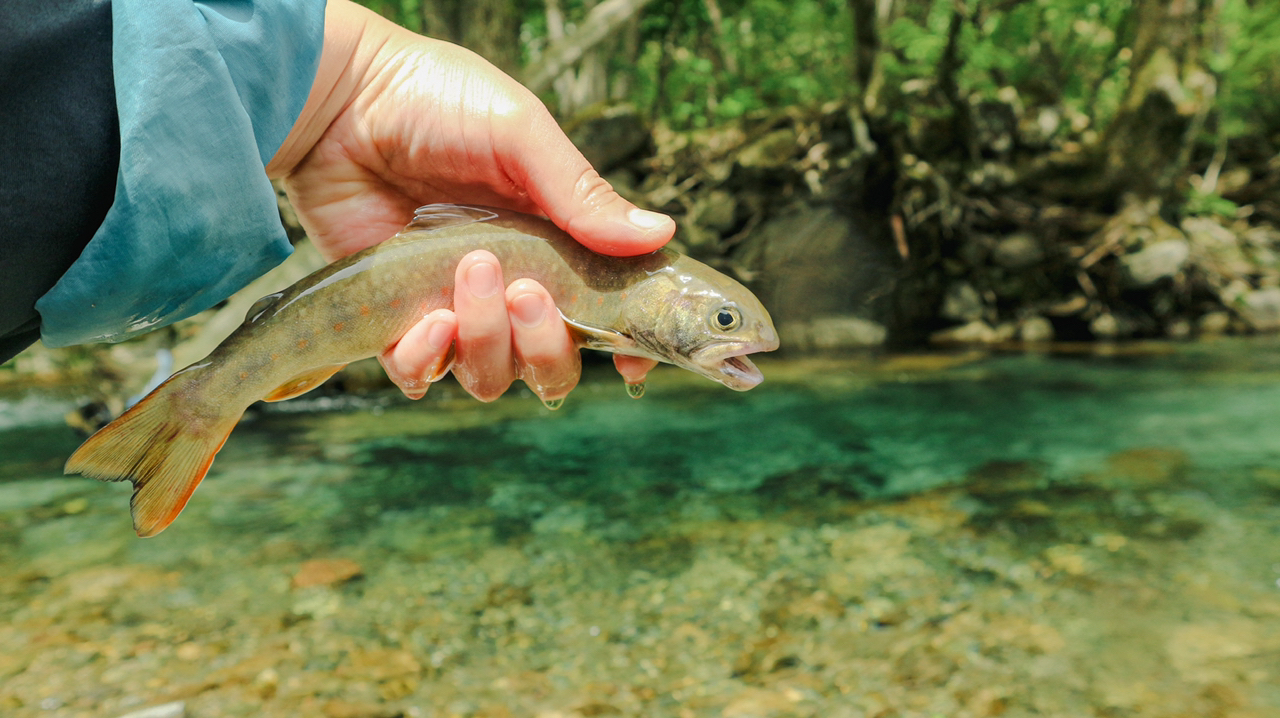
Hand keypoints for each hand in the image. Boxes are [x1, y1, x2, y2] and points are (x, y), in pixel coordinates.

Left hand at [266, 0, 667, 400]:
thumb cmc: (435, 99)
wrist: (341, 97)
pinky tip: (427, 321)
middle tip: (524, 291)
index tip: (633, 358)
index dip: (624, 345)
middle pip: (553, 363)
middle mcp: (511, 284)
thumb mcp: (520, 133)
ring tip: (468, 274)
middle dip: (548, 344)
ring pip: (491, 374)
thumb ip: (582, 193)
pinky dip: (426, 360)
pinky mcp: (396, 316)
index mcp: (556, 243)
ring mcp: (453, 305)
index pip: (604, 313)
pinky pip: (420, 371)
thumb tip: (659, 235)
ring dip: (488, 342)